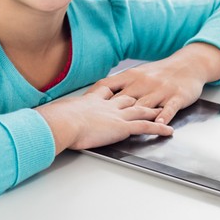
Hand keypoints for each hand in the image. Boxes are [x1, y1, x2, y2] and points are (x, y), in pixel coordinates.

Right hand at [37, 84, 172, 151]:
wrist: (62, 122)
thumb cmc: (56, 120)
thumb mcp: (58, 114)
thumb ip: (60, 115)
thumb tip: (51, 118)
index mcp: (91, 100)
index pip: (107, 91)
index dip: (115, 89)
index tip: (120, 88)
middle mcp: (107, 105)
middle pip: (127, 98)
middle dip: (139, 96)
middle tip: (150, 95)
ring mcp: (116, 115)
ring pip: (140, 110)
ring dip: (154, 110)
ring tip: (164, 110)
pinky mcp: (122, 127)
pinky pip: (146, 127)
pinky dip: (159, 128)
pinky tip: (169, 131)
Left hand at [96, 46, 219, 126]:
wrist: (188, 65)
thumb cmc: (159, 73)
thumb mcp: (137, 74)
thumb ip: (120, 85)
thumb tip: (98, 95)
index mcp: (131, 76)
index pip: (108, 85)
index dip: (94, 96)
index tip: (81, 107)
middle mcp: (144, 83)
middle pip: (125, 99)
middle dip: (110, 112)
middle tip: (95, 124)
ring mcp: (161, 90)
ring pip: (147, 105)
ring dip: (136, 116)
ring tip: (126, 128)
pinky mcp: (177, 97)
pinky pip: (169, 108)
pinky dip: (164, 116)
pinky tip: (159, 124)